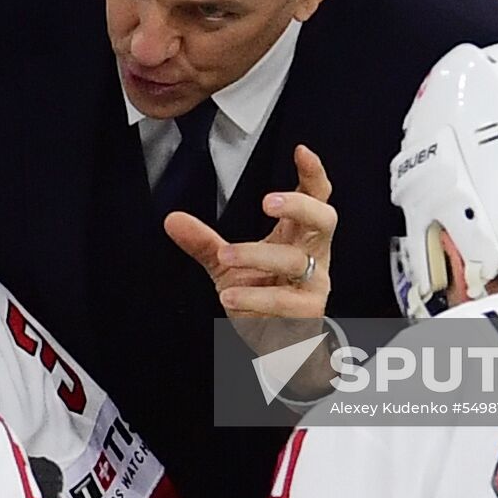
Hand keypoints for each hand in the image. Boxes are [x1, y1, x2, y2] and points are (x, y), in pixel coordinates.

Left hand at [165, 144, 335, 348]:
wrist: (279, 346)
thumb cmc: (263, 295)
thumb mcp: (226, 265)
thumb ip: (203, 242)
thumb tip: (172, 219)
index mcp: (298, 234)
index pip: (316, 197)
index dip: (313, 174)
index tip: (301, 151)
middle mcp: (313, 254)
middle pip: (324, 218)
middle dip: (299, 205)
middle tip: (266, 202)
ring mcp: (314, 282)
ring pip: (296, 260)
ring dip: (258, 254)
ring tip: (226, 256)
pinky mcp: (308, 312)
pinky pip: (286, 302)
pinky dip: (255, 298)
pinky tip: (230, 297)